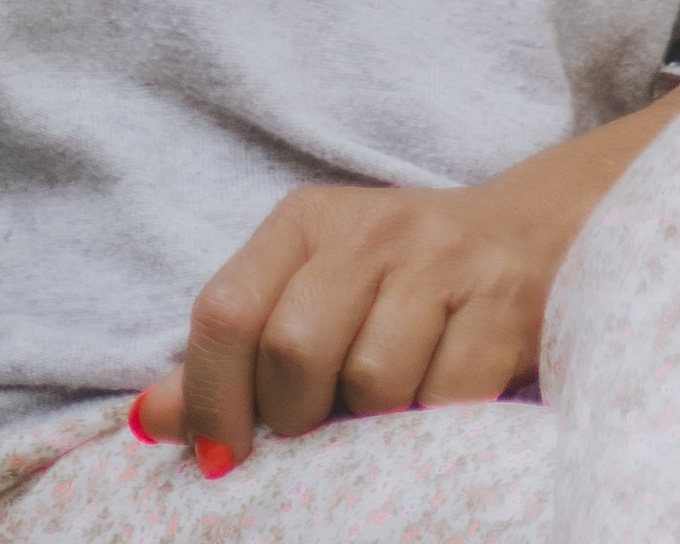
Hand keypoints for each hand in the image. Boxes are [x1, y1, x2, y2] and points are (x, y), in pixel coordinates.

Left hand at [130, 85, 679, 468]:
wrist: (533, 235)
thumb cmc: (397, 283)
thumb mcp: (305, 293)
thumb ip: (230, 356)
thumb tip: (147, 420)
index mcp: (303, 222)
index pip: (225, 310)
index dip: (212, 397)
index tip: (219, 457)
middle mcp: (367, 229)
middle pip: (293, 352)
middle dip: (299, 417)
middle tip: (321, 426)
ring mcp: (439, 261)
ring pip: (372, 382)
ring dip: (375, 421)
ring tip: (389, 402)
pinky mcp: (500, 303)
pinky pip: (445, 398)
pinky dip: (436, 420)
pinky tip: (442, 396)